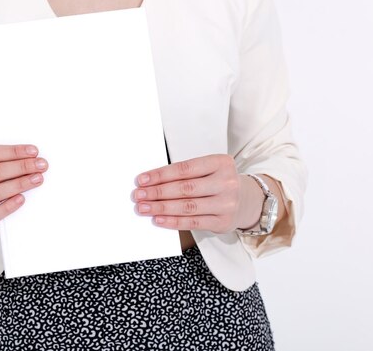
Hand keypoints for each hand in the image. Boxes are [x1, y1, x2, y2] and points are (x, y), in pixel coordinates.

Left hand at [131, 154, 260, 232]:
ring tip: (143, 208)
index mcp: (221, 162)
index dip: (160, 175)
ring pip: (187, 206)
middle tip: (138, 195)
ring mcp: (227, 204)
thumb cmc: (218, 182)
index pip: (185, 169)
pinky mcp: (223, 222)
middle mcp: (226, 182)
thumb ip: (184, 174)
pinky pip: (193, 222)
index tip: (141, 180)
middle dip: (157, 192)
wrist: (248, 200)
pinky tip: (158, 220)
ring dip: (161, 208)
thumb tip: (150, 182)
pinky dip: (173, 221)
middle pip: (185, 188)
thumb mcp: (208, 170)